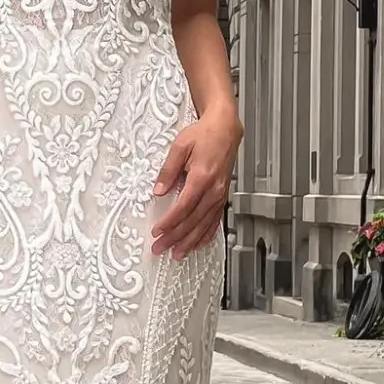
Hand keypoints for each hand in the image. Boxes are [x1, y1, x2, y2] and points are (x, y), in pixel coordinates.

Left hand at [150, 111, 240, 259]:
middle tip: (160, 248)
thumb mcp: (180, 146)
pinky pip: (215, 221)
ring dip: (189, 241)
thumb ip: (168, 170)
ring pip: (204, 225)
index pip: (183, 207)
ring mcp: (220, 195)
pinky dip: (206, 235)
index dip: (169, 223)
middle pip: (192, 221)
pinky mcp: (222, 196)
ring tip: (177, 253)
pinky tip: (198, 243)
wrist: (225, 129)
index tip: (157, 231)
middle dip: (175, 237)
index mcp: (202, 177)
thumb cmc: (204, 134)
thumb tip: (158, 190)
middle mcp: (213, 190)